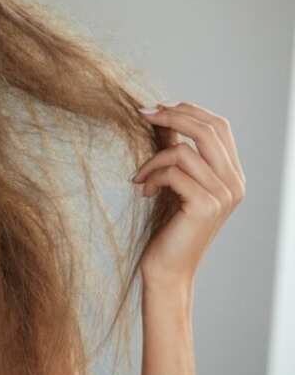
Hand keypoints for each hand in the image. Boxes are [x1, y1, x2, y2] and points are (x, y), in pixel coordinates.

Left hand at [131, 101, 245, 285]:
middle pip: (207, 130)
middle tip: (142, 113)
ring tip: (140, 177)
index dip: (188, 109)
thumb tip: (162, 116)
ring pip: (184, 151)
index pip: (219, 126)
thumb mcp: (175, 181)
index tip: (156, 107)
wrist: (168, 268)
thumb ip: (176, 151)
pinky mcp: (206, 205)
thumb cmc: (169, 225)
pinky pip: (173, 173)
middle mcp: (235, 183)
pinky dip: (151, 177)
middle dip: (171, 116)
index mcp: (232, 175)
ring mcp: (224, 195)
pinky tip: (143, 191)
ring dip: (152, 159)